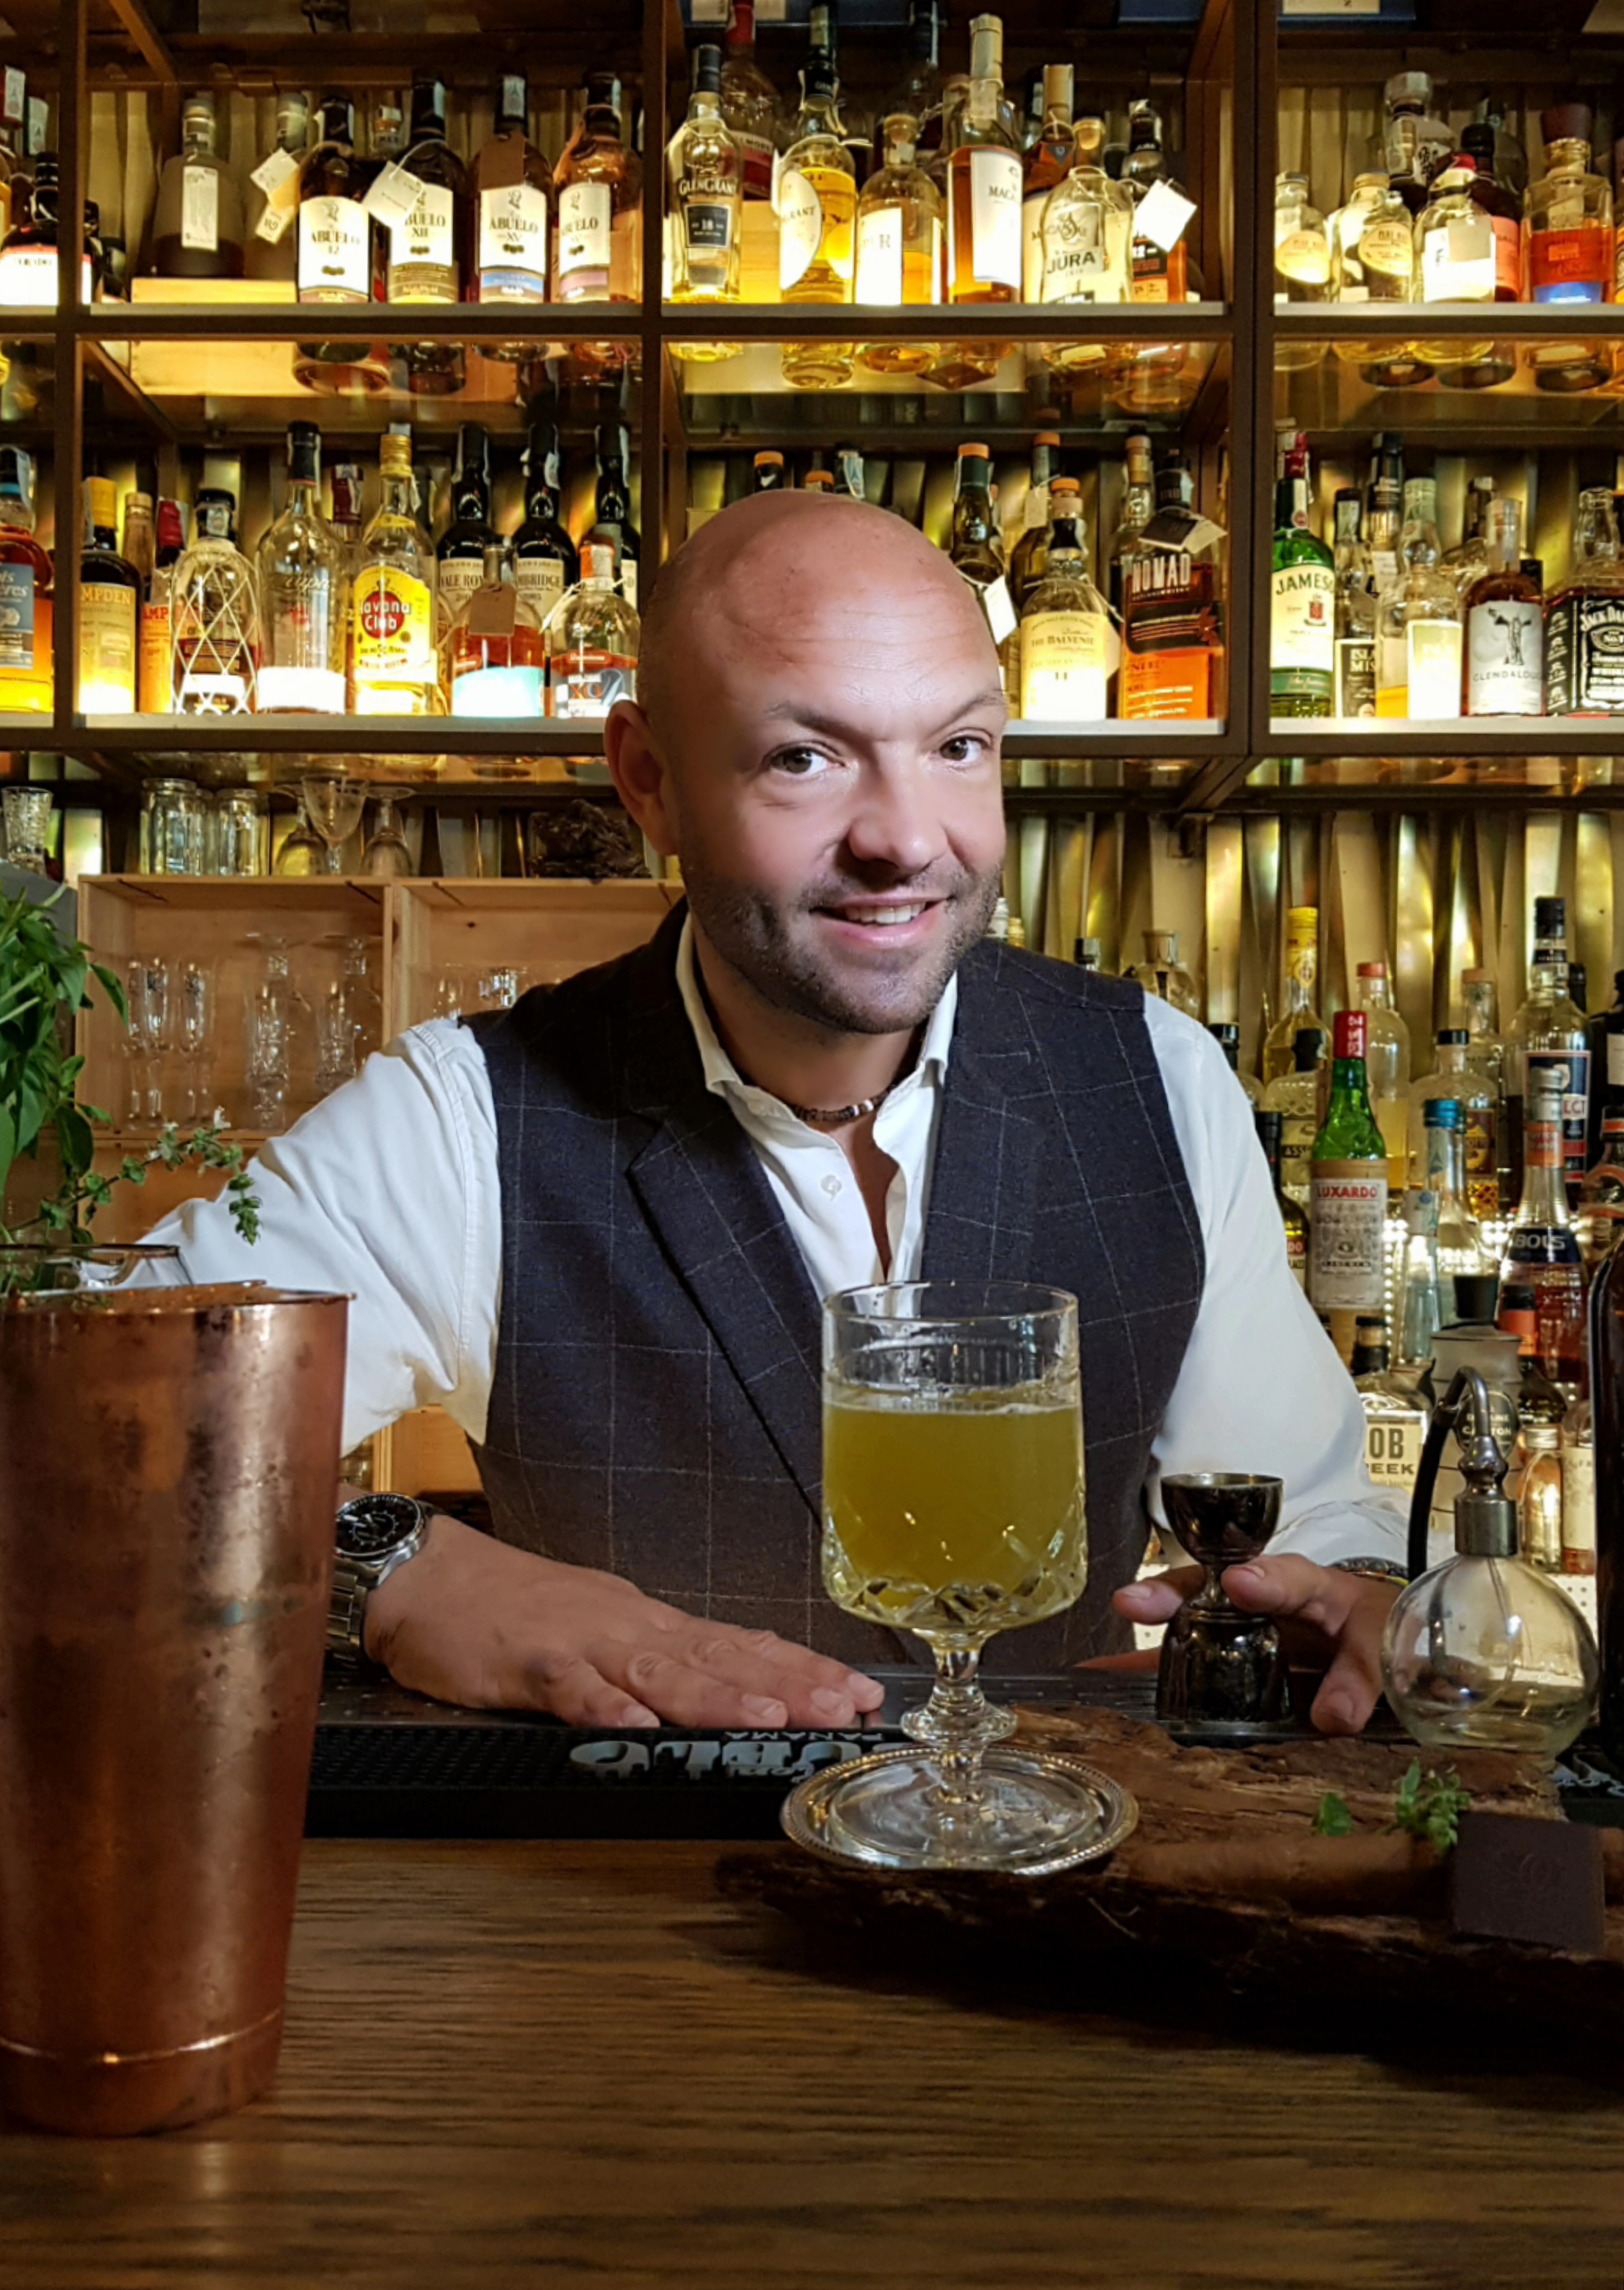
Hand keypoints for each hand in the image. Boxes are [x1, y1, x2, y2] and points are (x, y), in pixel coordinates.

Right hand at [365, 1513, 885, 1730]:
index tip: (861, 1692)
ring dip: (718, 1696)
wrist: (426, 1578)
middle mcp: (629, 1627)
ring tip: (771, 1717)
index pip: (741, 1646)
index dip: (803, 1669)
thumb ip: (663, 1657)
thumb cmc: (513, 1609)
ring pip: (660, 1670)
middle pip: (720, 1659)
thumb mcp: (602, 1627)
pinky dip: (603, 1704)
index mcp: (650, 1624)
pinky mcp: (524, 1662)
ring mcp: (579, 1642)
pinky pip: (569, 1687)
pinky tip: (636, 1722)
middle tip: (848, 1708)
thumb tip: (736, 1681)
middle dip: (788, 1685)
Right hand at [1093, 1556, 1401, 1735]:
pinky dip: (1152, 1680)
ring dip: (1150, 1645)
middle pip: (1211, 1590)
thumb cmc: (1381, 1631)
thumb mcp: (1385, 1650)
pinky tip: (1111, 1690)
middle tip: (1132, 1603)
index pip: (1288, 1577)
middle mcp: (1264, 1603)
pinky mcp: (1231, 1666)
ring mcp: (1242, 1634)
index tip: (1239, 1584)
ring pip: (1189, 1630)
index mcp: (1311, 1588)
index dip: (1264, 1580)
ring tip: (1099, 1666)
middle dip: (1170, 1596)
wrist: (1385, 1649)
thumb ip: (1361, 1679)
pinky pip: (1189, 1668)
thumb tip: (1332, 1716)